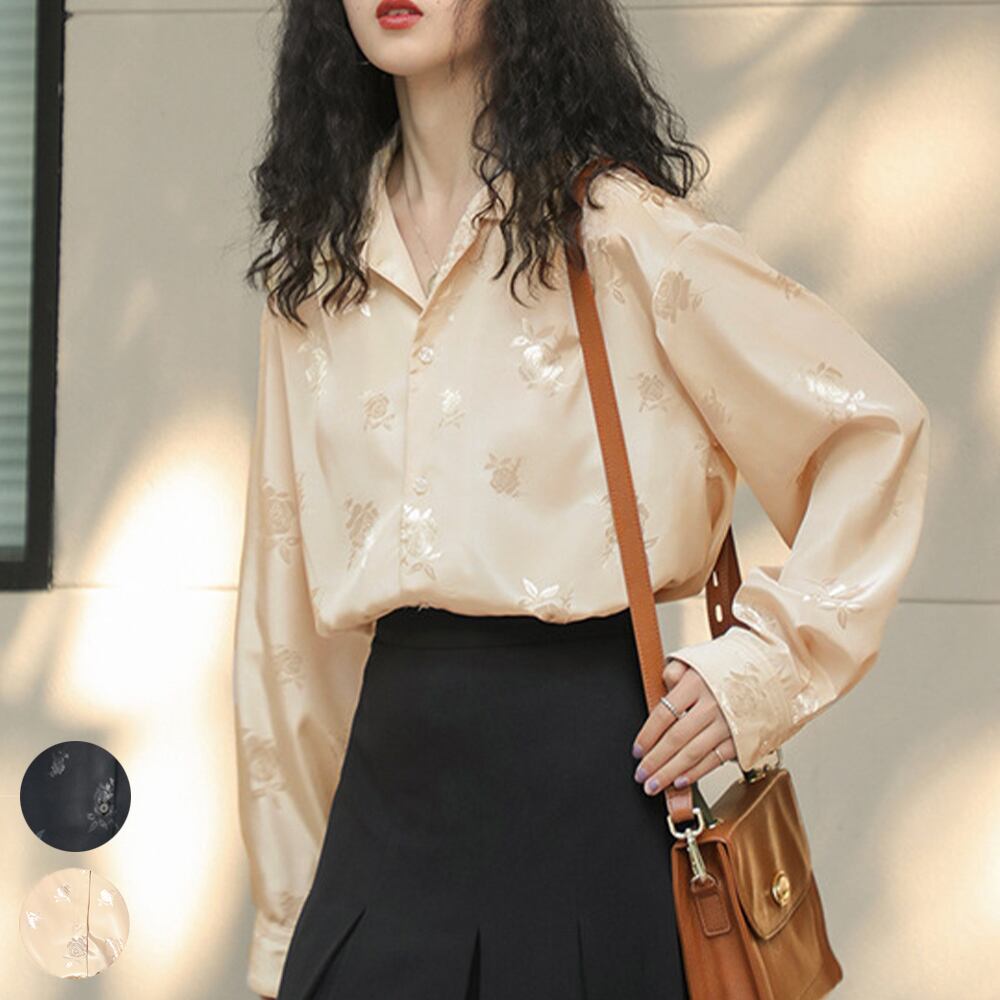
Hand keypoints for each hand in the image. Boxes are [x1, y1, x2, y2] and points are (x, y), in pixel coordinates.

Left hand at [630, 657, 735, 793]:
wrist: (770, 669)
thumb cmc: (727, 666)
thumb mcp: (697, 659)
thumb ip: (674, 672)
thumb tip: (662, 688)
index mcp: (696, 683)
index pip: (664, 714)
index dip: (647, 735)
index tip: (637, 751)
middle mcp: (712, 704)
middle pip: (676, 738)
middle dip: (655, 761)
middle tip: (641, 776)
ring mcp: (728, 723)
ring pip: (694, 753)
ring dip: (671, 772)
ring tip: (654, 785)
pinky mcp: (742, 738)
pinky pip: (715, 759)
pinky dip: (696, 772)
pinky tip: (681, 781)